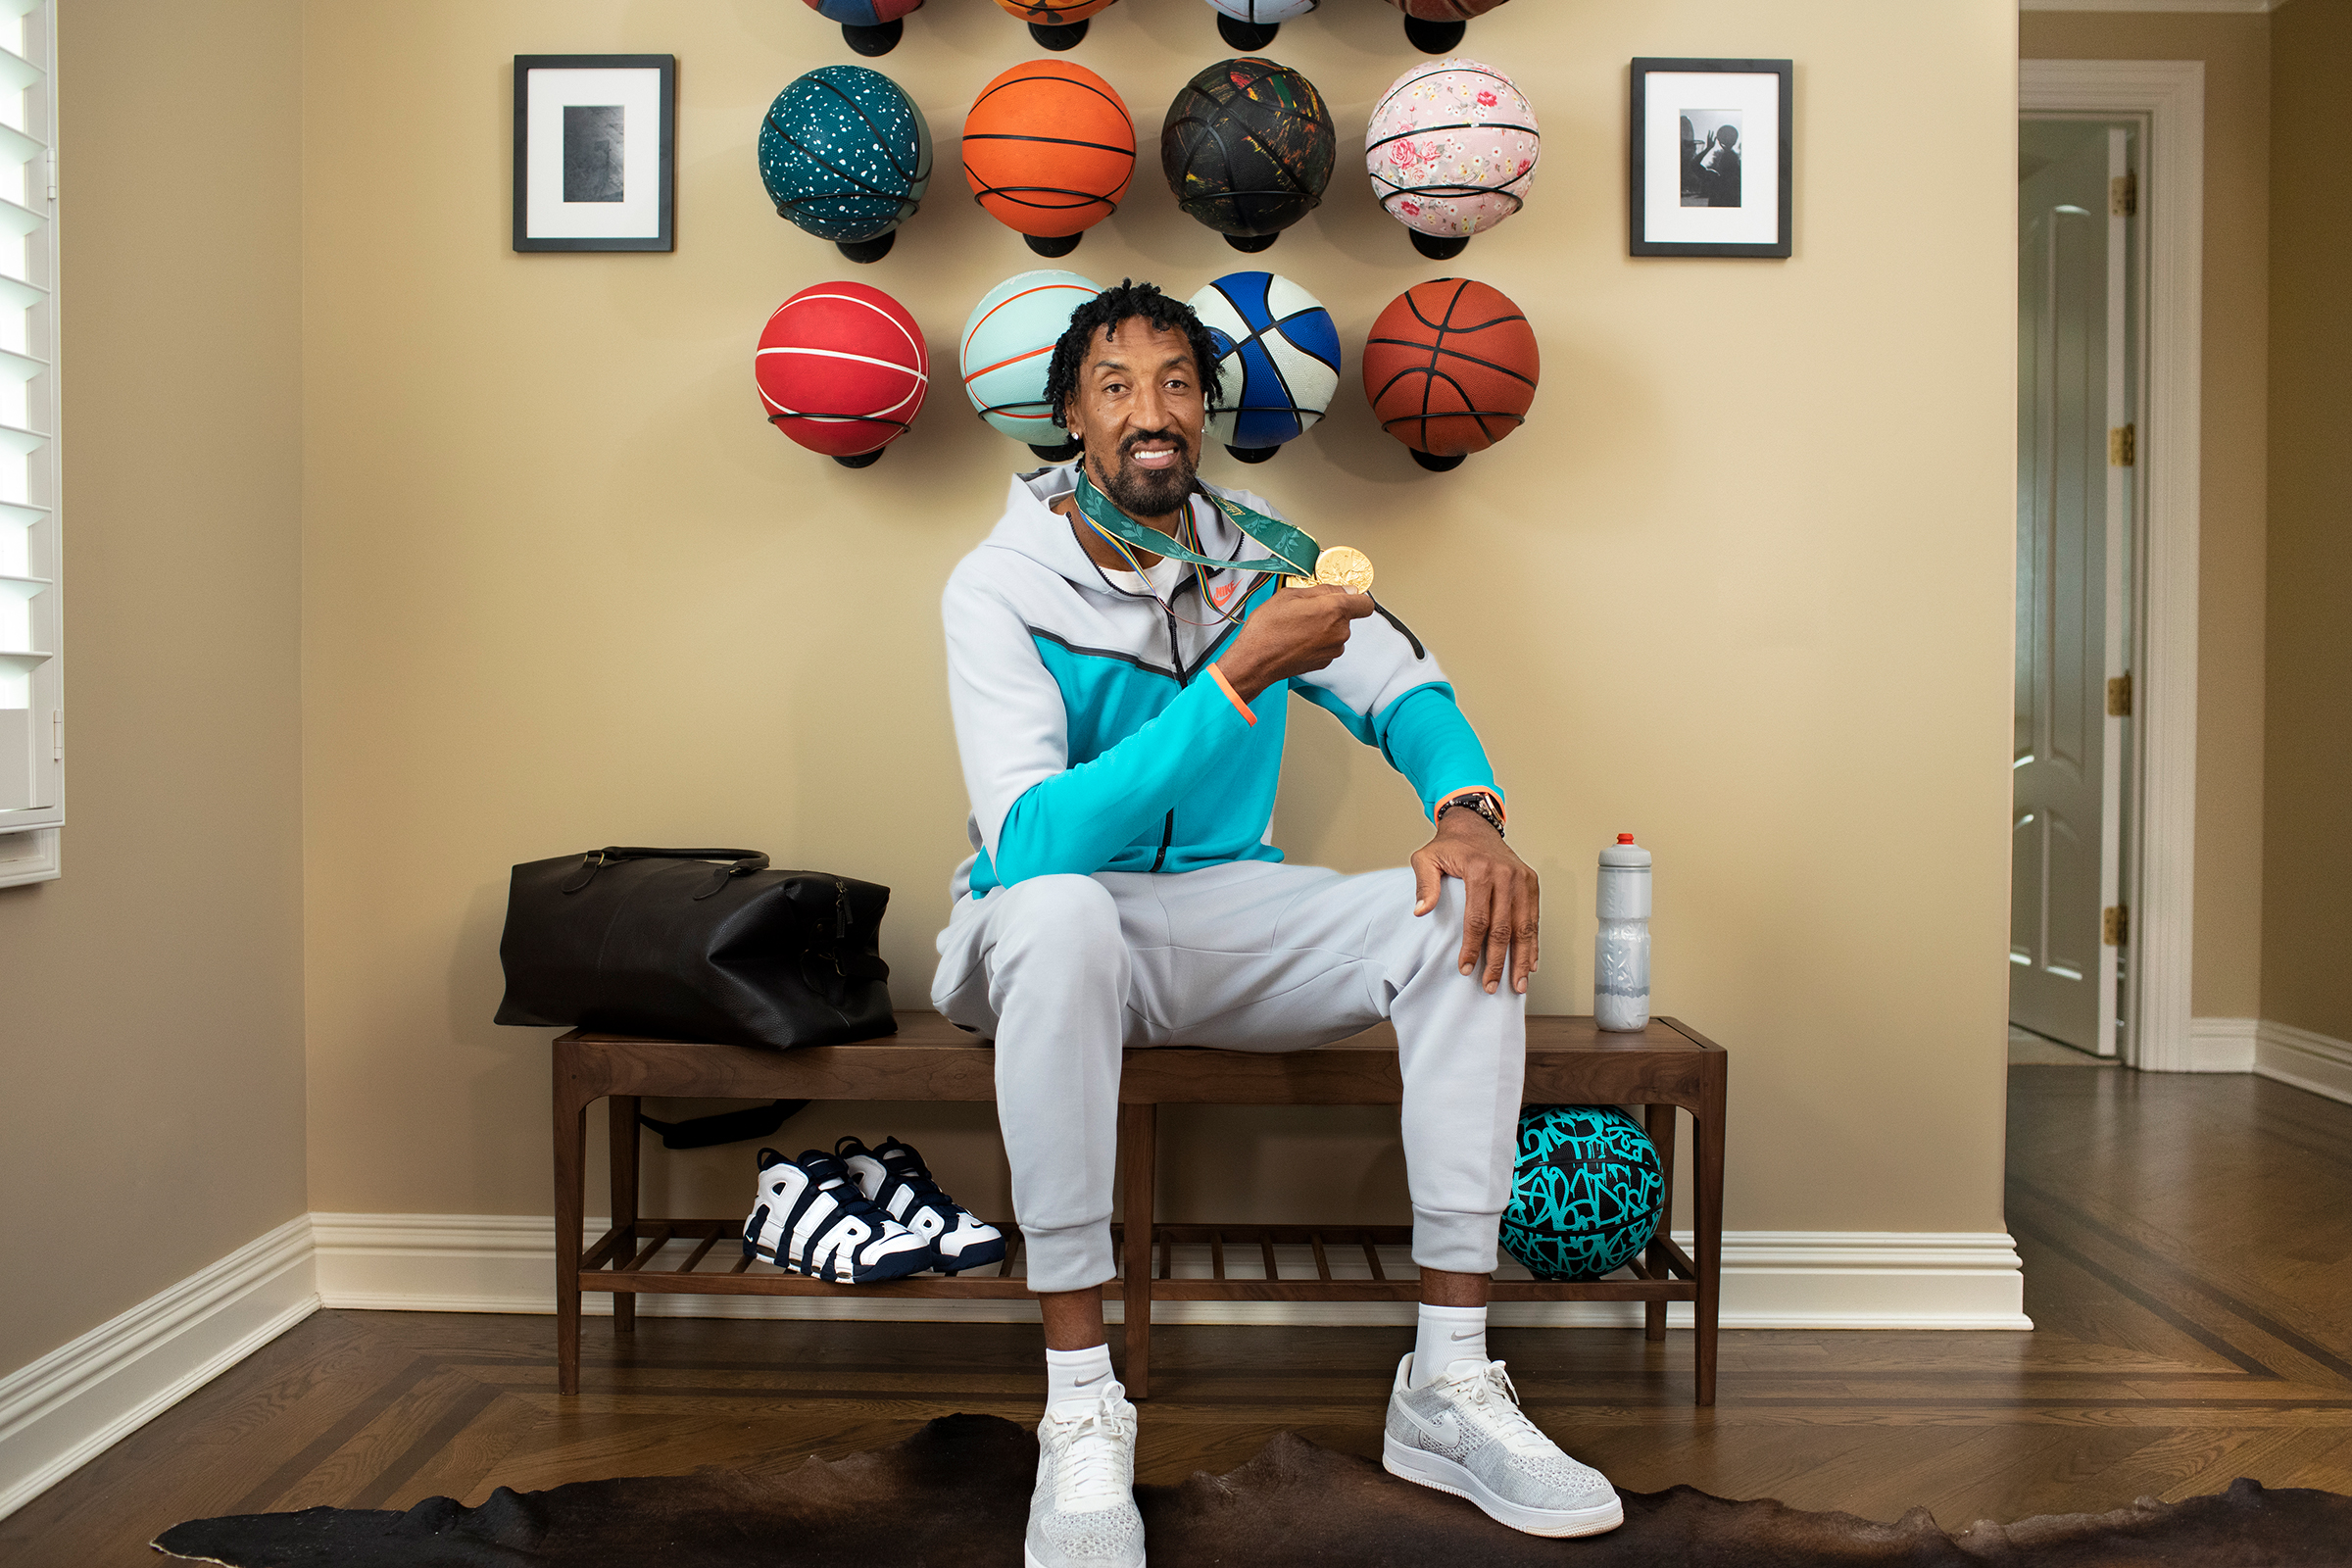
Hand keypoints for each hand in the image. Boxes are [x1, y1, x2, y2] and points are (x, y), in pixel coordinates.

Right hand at [1212, 584, 1375, 700]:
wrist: (1255, 660)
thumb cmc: (1268, 629)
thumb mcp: (1291, 595)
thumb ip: (1323, 590)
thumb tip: (1343, 589)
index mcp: (1335, 610)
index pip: (1365, 603)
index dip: (1356, 597)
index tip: (1346, 595)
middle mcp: (1339, 632)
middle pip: (1346, 617)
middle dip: (1330, 611)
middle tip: (1305, 610)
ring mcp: (1333, 650)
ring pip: (1335, 632)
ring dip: (1322, 627)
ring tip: (1297, 626)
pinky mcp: (1324, 662)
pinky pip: (1326, 646)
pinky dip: (1316, 642)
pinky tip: (1297, 639)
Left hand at [1411, 807, 1538, 995]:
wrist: (1473, 824)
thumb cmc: (1448, 845)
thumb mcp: (1426, 858)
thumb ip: (1424, 884)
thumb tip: (1421, 911)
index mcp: (1480, 870)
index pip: (1477, 919)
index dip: (1472, 948)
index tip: (1466, 969)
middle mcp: (1506, 875)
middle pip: (1503, 928)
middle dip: (1497, 961)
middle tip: (1490, 986)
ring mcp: (1521, 879)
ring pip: (1523, 927)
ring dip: (1520, 959)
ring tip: (1517, 985)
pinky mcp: (1531, 882)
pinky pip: (1533, 918)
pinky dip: (1533, 943)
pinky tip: (1531, 963)